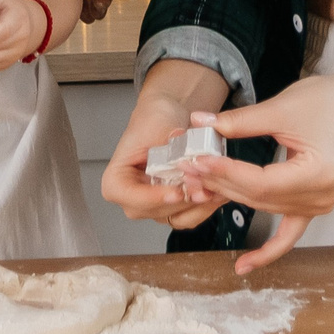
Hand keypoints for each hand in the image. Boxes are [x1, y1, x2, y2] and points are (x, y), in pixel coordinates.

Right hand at [99, 91, 223, 234]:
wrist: (168, 117)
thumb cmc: (154, 120)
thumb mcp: (158, 125)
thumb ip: (169, 140)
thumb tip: (180, 146)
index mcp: (117, 178)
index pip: (127, 196)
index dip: (151, 197)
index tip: (175, 191)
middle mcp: (132, 196)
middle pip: (153, 210)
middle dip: (182, 201)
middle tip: (202, 188)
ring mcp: (153, 204)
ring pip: (174, 216)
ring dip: (196, 205)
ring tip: (213, 188)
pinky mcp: (173, 207)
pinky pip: (189, 216)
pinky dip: (204, 206)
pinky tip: (216, 191)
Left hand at [193, 70, 333, 273]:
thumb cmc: (325, 102)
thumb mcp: (280, 108)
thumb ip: (239, 122)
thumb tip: (200, 123)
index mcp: (318, 174)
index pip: (260, 182)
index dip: (226, 173)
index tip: (199, 160)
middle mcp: (320, 197)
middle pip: (258, 197)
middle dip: (221, 183)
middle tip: (188, 168)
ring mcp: (317, 206)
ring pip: (263, 207)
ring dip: (231, 199)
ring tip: (198, 187)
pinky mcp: (311, 206)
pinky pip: (287, 235)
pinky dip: (267, 251)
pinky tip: (244, 266)